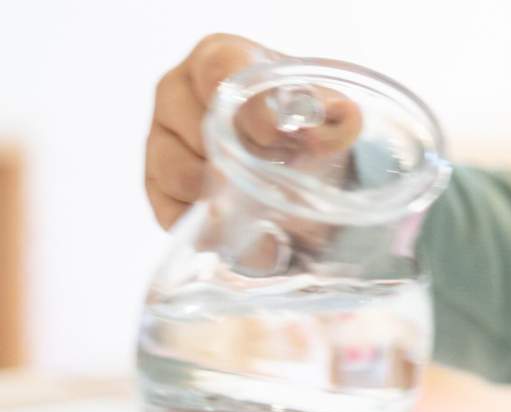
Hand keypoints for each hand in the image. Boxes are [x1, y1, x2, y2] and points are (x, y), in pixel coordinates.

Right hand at [146, 34, 361, 228]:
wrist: (299, 159)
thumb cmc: (303, 122)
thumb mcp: (327, 111)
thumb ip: (334, 113)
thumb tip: (332, 122)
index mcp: (219, 58)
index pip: (219, 73)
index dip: (249, 111)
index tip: (277, 141)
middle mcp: (178, 91)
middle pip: (194, 127)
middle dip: (238, 159)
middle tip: (273, 180)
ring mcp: (162, 139)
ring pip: (177, 172)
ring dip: (220, 198)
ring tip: (259, 213)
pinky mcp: (157, 185)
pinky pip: (170, 212)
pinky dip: (206, 230)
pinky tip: (240, 237)